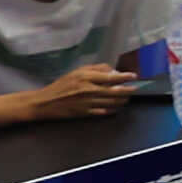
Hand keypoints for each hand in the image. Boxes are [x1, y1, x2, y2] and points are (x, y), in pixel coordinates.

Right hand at [35, 59, 152, 120]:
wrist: (46, 102)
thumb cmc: (62, 85)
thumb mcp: (77, 72)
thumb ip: (95, 69)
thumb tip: (112, 70)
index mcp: (87, 78)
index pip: (112, 77)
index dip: (125, 77)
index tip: (134, 76)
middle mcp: (89, 90)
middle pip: (116, 91)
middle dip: (129, 90)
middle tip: (135, 88)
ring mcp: (88, 103)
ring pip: (113, 103)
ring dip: (123, 100)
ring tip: (127, 97)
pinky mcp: (86, 113)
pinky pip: (105, 112)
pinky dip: (114, 109)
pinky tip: (117, 106)